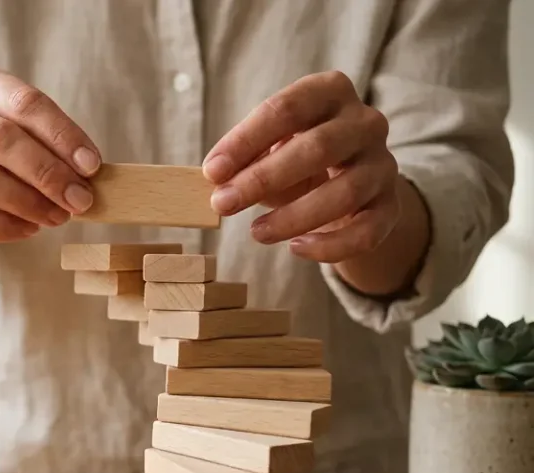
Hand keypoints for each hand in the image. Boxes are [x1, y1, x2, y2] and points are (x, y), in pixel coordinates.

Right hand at [0, 64, 102, 246]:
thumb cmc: (3, 157)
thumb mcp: (28, 137)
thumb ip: (53, 147)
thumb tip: (89, 176)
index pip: (24, 101)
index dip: (62, 135)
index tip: (92, 166)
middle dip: (47, 172)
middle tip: (79, 199)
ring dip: (28, 202)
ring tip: (57, 217)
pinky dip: (4, 227)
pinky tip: (29, 230)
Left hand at [202, 71, 401, 262]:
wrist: (348, 185)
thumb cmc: (295, 158)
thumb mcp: (269, 149)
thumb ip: (246, 159)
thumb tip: (218, 179)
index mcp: (329, 92)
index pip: (287, 109)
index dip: (246, 140)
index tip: (212, 171)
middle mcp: (365, 122)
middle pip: (318, 147)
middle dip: (263, 178)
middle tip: (223, 204)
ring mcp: (383, 163)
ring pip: (345, 191)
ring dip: (294, 217)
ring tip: (256, 233)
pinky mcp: (391, 205)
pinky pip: (368, 230)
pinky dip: (331, 246)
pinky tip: (297, 249)